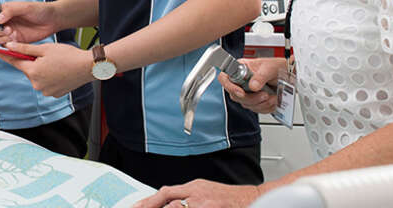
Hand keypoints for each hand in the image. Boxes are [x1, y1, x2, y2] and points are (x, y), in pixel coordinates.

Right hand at [0, 0, 58, 44]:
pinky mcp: (16, 41)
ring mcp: (9, 32)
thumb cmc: (39, 10)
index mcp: (4, 11)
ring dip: (1, 39)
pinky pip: (5, 46)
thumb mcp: (24, 7)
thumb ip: (9, 11)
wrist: (52, 20)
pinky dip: (7, 46)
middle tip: (8, 29)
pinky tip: (15, 41)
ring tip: (12, 35)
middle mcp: (4, 22)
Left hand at [0, 41, 91, 97]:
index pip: (15, 62)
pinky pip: (46, 83)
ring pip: (37, 77)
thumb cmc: (68, 55)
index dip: (6, 56)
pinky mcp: (54, 94)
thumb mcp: (44, 49)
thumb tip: (9, 47)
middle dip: (31, 61)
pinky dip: (49, 77)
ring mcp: (46, 91)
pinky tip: (59, 70)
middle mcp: (37, 84)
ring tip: (54, 62)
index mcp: (33, 71)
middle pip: (27, 70)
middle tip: (43, 54)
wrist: (87, 67)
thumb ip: (25, 49)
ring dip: (41, 70)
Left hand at [131, 179, 260, 207]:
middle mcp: (198, 193)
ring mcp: (205, 203)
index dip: (149, 201)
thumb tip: (169, 203)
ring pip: (177, 207)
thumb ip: (188, 196)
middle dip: (153, 207)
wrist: (255, 198)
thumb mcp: (206, 192)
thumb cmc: (231, 199)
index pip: (166, 192)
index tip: (137, 207)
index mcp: (194, 186)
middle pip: (169, 201)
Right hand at [218, 57, 285, 113]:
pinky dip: (266, 107)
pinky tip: (273, 100)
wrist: (291, 76)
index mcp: (241, 69)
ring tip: (272, 96)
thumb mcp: (270, 68)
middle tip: (264, 94)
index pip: (225, 78)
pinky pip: (257, 109)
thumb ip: (261, 76)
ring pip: (246, 104)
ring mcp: (248, 92)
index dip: (230, 87)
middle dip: (251, 98)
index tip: (241, 92)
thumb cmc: (279, 66)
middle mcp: (242, 81)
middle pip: (235, 95)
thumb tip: (252, 86)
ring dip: (261, 103)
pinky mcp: (256, 101)